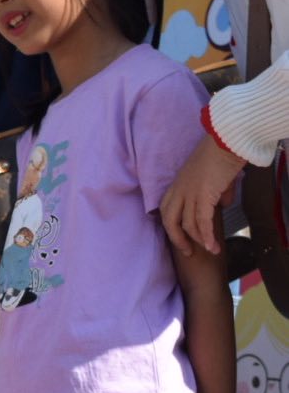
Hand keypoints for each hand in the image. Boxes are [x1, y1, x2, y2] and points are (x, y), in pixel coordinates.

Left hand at [160, 135, 245, 257]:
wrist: (226, 141)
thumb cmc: (221, 154)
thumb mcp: (213, 176)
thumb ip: (216, 192)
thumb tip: (223, 204)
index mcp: (177, 184)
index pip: (167, 209)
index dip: (171, 225)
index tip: (179, 236)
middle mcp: (179, 190)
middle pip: (170, 221)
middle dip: (177, 239)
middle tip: (187, 251)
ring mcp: (189, 193)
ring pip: (187, 224)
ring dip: (199, 240)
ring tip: (209, 250)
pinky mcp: (202, 196)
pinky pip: (202, 222)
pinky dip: (207, 236)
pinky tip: (213, 246)